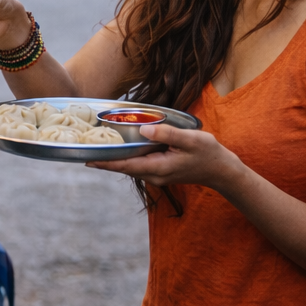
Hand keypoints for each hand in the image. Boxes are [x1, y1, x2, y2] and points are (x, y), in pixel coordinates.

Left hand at [86, 123, 244, 192]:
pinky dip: (126, 158)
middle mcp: (154, 175)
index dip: (106, 163)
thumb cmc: (208, 153)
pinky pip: (138, 165)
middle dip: (104, 161)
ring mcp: (157, 175)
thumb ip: (167, 134)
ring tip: (96, 148)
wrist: (221, 170)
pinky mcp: (160, 171)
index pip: (126, 166)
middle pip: (124, 168)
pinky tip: (120, 148)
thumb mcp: (190, 140)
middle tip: (84, 151)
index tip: (88, 160)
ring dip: (114, 159)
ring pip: (130, 167)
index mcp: (159, 168)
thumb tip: (143, 130)